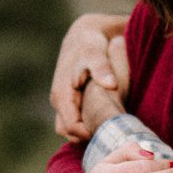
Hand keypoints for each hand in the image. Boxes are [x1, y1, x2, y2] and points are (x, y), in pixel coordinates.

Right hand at [50, 13, 129, 140]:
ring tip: (111, 127)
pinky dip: (88, 125)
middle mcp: (59, 102)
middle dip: (89, 136)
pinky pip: (76, 122)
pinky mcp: (69, 102)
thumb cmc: (90, 45)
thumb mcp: (96, 52)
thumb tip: (110, 84)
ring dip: (88, 131)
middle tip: (113, 132)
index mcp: (62, 95)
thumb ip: (101, 67)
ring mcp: (63, 103)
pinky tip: (107, 119)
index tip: (110, 131)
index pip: (72, 128)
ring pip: (71, 130)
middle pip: (70, 134)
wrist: (84, 35)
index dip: (90, 134)